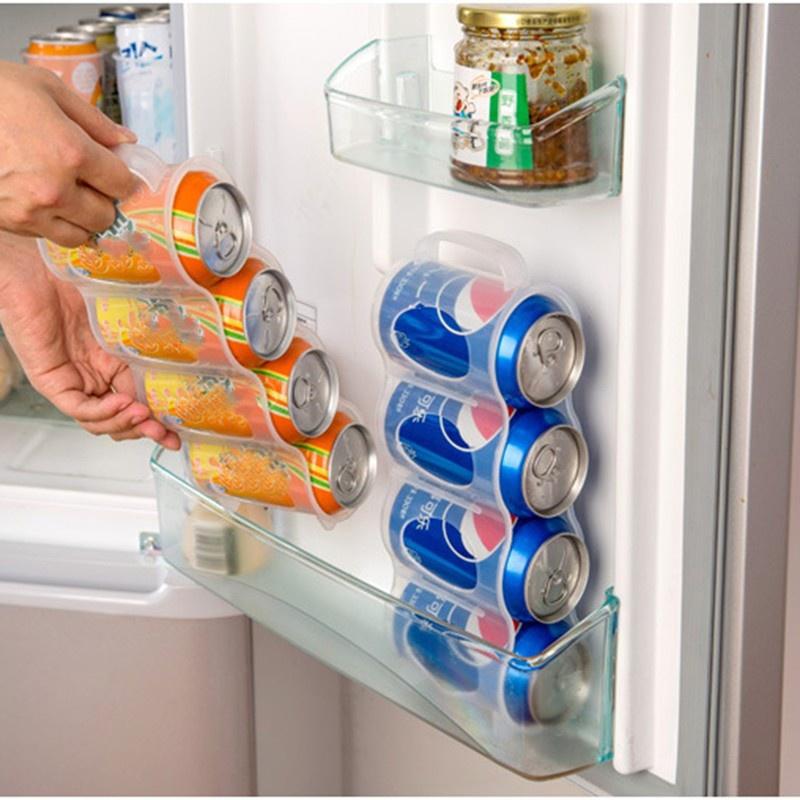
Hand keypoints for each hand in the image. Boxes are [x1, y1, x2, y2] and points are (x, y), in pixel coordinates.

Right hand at [0, 61, 139, 246]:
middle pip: (105, 215)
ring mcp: (32, 211)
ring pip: (82, 234)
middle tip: (93, 182)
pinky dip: (57, 224)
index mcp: (71, 152)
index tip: (117, 171)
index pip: (122, 184)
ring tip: (71, 195)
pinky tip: (47, 201)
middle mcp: (56, 189)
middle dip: (104, 200)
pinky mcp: (13, 223)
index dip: (123, 177)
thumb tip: (126, 141)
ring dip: (83, 218)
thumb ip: (93, 120)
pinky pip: (51, 237)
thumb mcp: (46, 88)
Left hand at [0, 232, 179, 448]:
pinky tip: (123, 405)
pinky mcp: (50, 378)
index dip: (160, 420)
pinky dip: (103, 412)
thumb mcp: (129, 313)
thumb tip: (193, 355)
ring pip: (100, 421)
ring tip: (146, 417)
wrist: (37, 261)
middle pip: (121, 420)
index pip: (139, 402)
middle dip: (146, 431)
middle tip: (168, 434)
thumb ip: (152, 337)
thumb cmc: (80, 274)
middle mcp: (94, 376)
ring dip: (126, 425)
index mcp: (114, 363)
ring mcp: (72, 379)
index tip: (182, 430)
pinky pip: (78, 407)